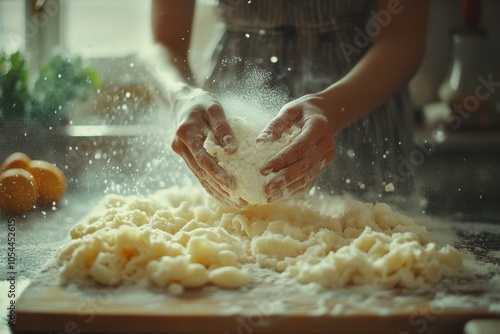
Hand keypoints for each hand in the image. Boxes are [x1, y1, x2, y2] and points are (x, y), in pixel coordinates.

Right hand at [171, 88, 243, 206]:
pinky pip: (199, 174)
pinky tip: (224, 196)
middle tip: (240, 202)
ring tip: (236, 203)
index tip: (232, 185)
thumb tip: (231, 148)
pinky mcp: (187, 157)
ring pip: (200, 177)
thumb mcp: (214, 108)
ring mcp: (182, 153)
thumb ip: (222, 127)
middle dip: (220, 189)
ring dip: (217, 192)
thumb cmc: (201, 102)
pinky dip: (211, 185)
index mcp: (186, 134)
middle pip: (201, 173)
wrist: (182, 100)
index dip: (217, 174)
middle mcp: (180, 147)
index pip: (202, 159)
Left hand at [257, 94, 335, 202]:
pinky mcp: (323, 166)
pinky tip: (280, 197)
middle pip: (306, 166)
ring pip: (309, 177)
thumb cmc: (303, 111)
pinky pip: (310, 181)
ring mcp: (327, 157)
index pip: (299, 147)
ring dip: (289, 189)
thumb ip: (275, 125)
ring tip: (270, 197)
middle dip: (285, 180)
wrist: (326, 114)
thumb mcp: (290, 110)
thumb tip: (259, 142)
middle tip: (266, 190)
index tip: (263, 169)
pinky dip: (295, 191)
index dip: (281, 160)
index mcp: (318, 127)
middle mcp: (326, 144)